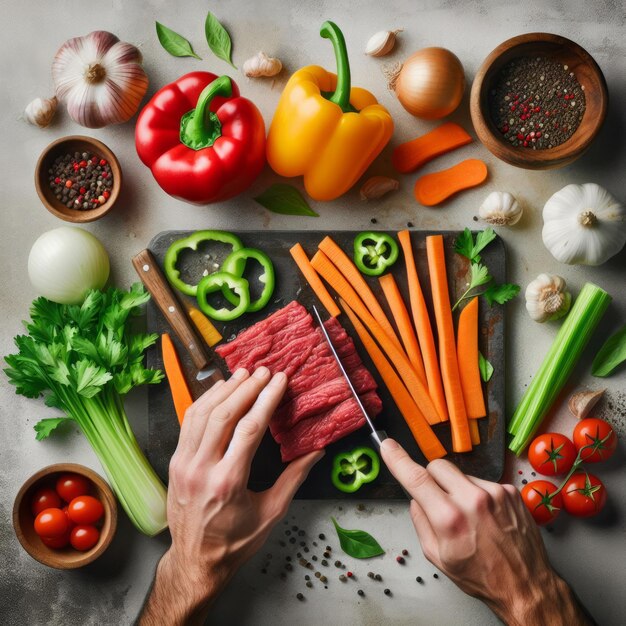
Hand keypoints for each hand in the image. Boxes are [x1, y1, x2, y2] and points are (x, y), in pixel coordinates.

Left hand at [140, 367, 322, 625]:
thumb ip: (294, 478)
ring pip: (201, 414)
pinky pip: (188, 422)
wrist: (195, 561)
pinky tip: (218, 391)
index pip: (249, 429)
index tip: (278, 381)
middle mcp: (201, 469)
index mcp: (229, 482)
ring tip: (242, 374)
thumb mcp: (271, 513)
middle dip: (246, 388)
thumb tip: (316, 451)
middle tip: (263, 371)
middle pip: (223, 415)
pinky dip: (204, 401)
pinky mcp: (174, 461)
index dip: (266, 399)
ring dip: (223, 390)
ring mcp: (183, 464)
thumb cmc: (235, 541)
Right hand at [380, 439, 593, 625]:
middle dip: (432, 478)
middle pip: (438, 466)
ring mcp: (494, 492)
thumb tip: (416, 499)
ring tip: (471, 518)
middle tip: (439, 501)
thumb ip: (421, 522)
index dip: (398, 459)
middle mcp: (473, 500)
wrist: (525, 585)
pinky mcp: (510, 490)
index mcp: (450, 519)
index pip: (416, 479)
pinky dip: (479, 495)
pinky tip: (487, 517)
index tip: (388, 446)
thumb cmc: (481, 576)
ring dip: (459, 490)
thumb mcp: (438, 557)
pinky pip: (483, 482)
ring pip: (461, 475)